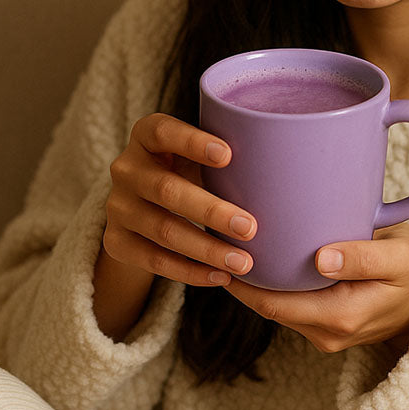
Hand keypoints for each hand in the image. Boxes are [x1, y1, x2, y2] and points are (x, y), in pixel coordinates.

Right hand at [103, 113, 257, 285]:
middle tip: (251, 227)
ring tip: (245, 263)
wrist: (144, 207)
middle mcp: (125, 168)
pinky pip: (153, 260)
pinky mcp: (116, 242)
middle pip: (166, 189)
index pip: (163, 131)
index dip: (192, 142)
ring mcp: (117, 206)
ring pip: (163, 230)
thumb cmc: (191, 170)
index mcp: (147, 135)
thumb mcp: (200, 156)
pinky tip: (222, 277)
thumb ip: (230, 156)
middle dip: (211, 211)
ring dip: (206, 249)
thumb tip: (292, 166)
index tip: (229, 155)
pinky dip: (190, 271)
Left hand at [224, 222, 408, 354]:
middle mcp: (327, 333)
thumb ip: (363, 257)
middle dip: (242, 280)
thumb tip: (321, 259)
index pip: (274, 303)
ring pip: (278, 308)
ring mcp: (326, 334)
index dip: (244, 282)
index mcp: (341, 316)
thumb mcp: (398, 255)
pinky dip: (275, 286)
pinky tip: (266, 260)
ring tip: (234, 247)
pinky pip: (292, 307)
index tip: (221, 250)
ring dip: (256, 283)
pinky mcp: (327, 326)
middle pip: (269, 307)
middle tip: (217, 241)